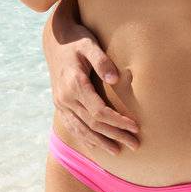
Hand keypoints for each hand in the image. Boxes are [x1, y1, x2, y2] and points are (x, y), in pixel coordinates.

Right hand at [44, 17, 140, 154]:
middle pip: (93, 124)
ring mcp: (60, 103)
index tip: (135, 126)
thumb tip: (115, 79)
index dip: (117, 121)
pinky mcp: (60, 104)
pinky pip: (73, 126)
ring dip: (100, 142)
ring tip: (118, 152)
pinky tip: (97, 145)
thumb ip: (102, 61)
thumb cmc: (77, 40)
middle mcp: (65, 97)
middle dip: (115, 135)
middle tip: (135, 144)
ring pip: (81, 129)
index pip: (99, 111)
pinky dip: (85, 138)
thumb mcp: (90, 44)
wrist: (55, 39)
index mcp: (74, 84)